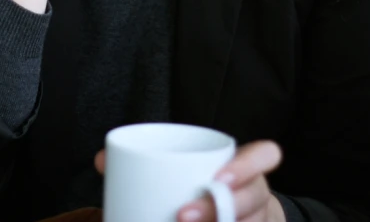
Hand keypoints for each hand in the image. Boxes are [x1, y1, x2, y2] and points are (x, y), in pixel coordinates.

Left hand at [94, 141, 283, 221]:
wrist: (235, 219)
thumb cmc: (203, 189)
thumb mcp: (187, 171)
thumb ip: (150, 163)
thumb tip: (103, 161)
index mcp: (245, 168)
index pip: (267, 154)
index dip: (249, 164)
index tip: (216, 175)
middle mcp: (259, 196)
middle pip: (256, 198)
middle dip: (220, 206)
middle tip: (182, 215)